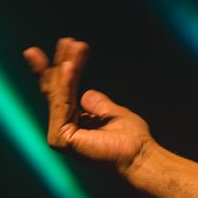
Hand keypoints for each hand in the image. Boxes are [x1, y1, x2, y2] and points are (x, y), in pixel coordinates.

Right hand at [23, 38, 152, 175]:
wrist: (140, 157)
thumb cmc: (132, 140)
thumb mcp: (113, 113)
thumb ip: (98, 104)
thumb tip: (86, 94)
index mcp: (73, 124)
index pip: (62, 92)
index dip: (61, 69)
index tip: (64, 46)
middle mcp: (62, 129)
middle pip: (57, 90)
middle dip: (60, 62)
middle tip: (65, 40)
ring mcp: (59, 135)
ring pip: (60, 93)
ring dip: (67, 66)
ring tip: (73, 45)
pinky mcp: (61, 138)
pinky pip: (63, 103)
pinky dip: (66, 83)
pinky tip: (67, 66)